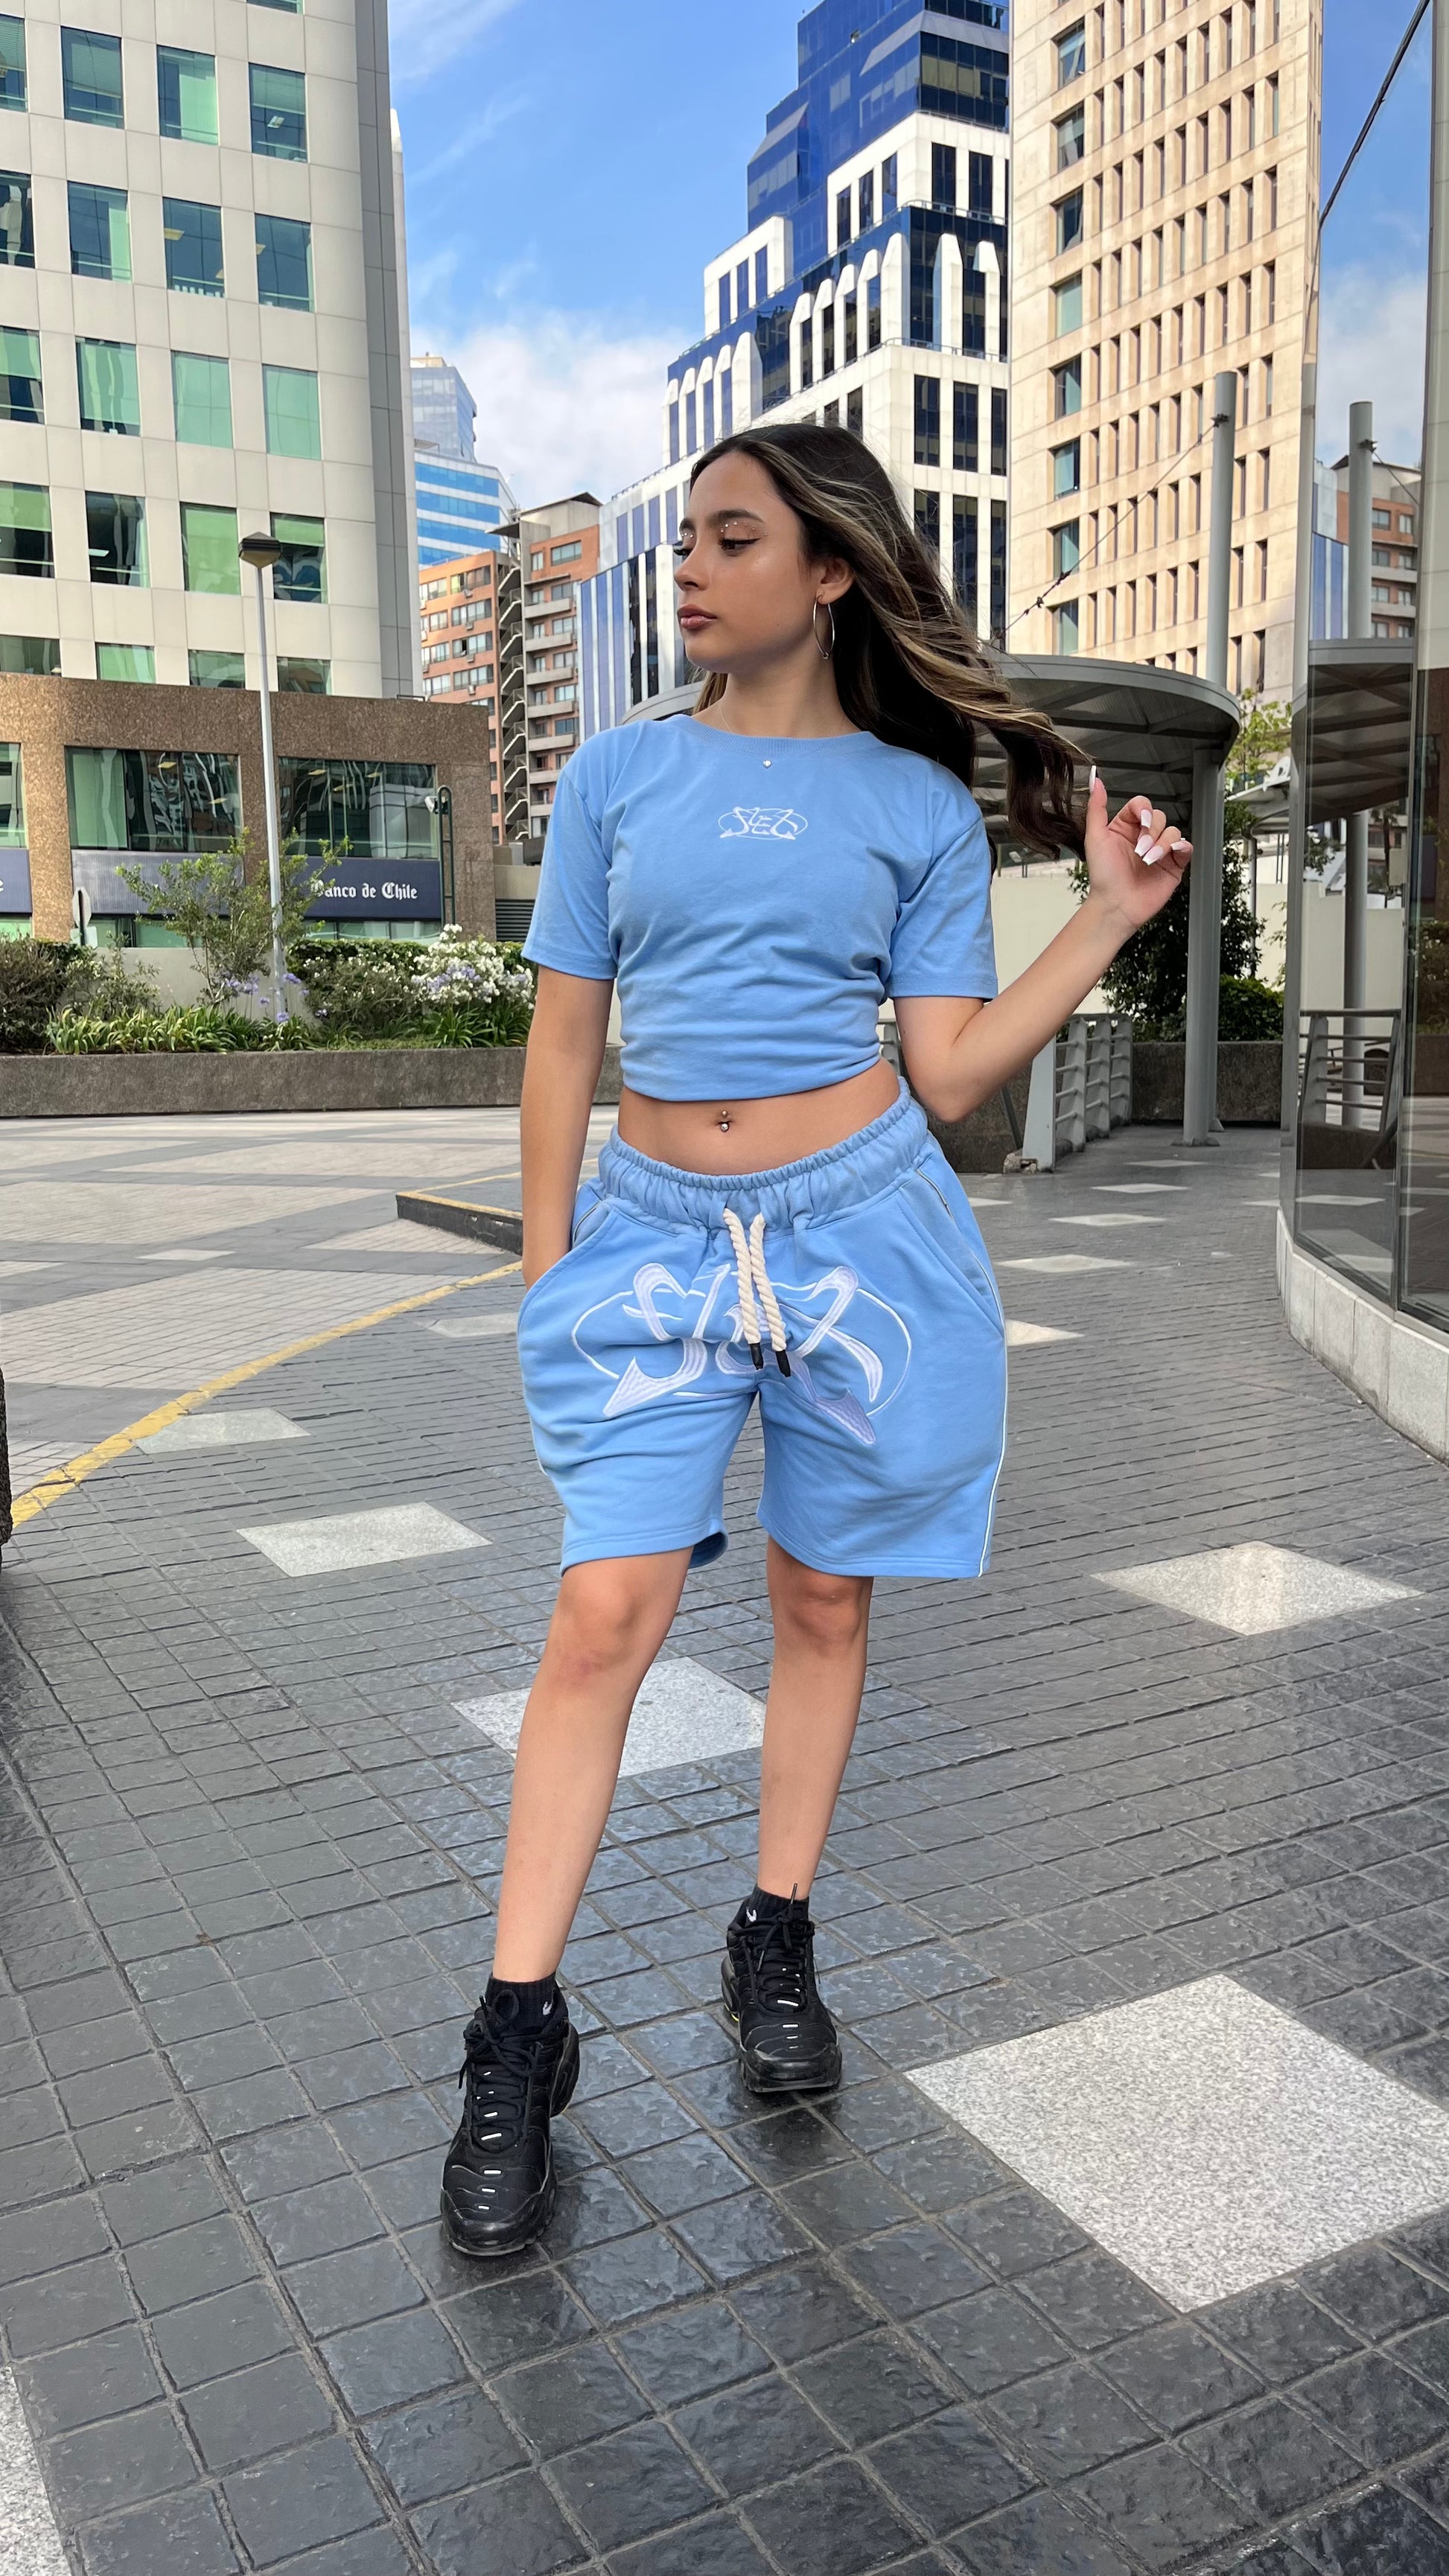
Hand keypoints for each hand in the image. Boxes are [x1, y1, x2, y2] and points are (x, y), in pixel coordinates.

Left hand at [1082, 775, 1191, 935]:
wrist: (1115, 905)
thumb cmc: (1103, 876)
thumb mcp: (1095, 837)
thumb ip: (1096, 808)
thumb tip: (1095, 780)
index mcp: (1126, 827)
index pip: (1142, 805)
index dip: (1143, 810)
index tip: (1140, 822)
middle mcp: (1144, 837)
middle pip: (1160, 816)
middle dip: (1151, 832)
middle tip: (1139, 850)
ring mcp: (1160, 851)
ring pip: (1173, 831)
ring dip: (1162, 844)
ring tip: (1148, 861)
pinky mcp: (1174, 865)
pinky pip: (1186, 847)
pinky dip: (1180, 848)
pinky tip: (1167, 856)